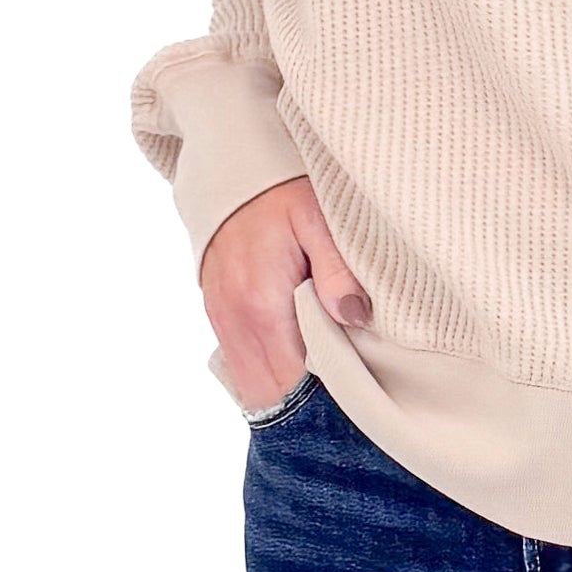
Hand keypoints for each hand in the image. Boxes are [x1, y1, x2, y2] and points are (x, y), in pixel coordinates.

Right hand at [198, 176, 369, 407]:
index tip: (354, 393)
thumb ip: (336, 270)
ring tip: (322, 384)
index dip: (324, 394)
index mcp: (262, 303)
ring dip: (285, 389)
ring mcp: (221, 319)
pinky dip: (266, 373)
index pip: (293, 378)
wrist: (232, 172)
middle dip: (306, 400)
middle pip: (271, 391)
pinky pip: (239, 365)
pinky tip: (295, 365)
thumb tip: (355, 317)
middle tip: (343, 395)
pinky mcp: (217, 314)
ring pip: (252, 384)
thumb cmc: (281, 194)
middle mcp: (235, 319)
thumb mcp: (317, 220)